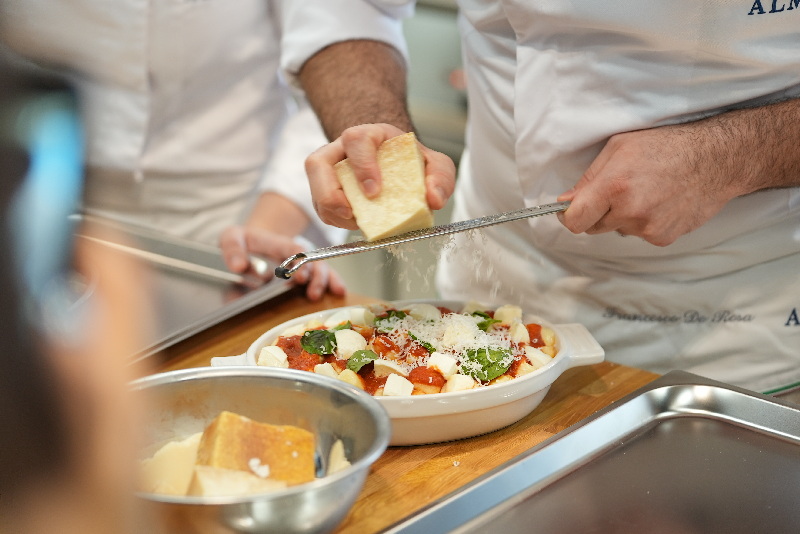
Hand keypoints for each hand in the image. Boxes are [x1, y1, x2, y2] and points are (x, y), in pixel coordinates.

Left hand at [219, 226, 345, 300]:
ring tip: (319, 295)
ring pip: (321, 268)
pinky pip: (325, 275)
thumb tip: (239, 265)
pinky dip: (334, 282)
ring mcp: (303, 262)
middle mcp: (295, 252)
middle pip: (312, 259)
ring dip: (325, 281)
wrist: (252, 240)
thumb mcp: (231, 237)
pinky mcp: (306, 272)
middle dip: (314, 275)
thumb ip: (232, 249)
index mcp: (278, 242)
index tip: (299, 276)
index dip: (298, 262)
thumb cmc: (243, 240)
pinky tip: (340, 292)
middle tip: (311, 290)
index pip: (292, 249)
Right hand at [304, 123, 456, 228]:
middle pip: (318, 163)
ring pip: (314, 186)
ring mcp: (330, 169)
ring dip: (331, 210)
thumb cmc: (408, 160)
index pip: (357, 141)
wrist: (393, 161)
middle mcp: (342, 149)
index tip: (374, 191)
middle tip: (351, 213)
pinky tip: (355, 222)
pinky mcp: (325, 189)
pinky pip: (319, 206)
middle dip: (330, 192)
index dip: (362, 166)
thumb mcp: (433, 163)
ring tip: (356, 221)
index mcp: (369, 136)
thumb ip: (440, 176)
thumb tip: (434, 199)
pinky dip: (334, 219)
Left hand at [557, 124, 740, 245]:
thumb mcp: (619, 147)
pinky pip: (640, 234)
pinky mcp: (663, 237)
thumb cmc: (667, 145)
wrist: (716, 158)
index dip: (569, 216)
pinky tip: (660, 201)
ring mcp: (648, 227)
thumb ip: (588, 178)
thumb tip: (565, 202)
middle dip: (598, 212)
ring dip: (624, 216)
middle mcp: (630, 211)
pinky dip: (644, 222)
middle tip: (619, 190)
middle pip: (593, 227)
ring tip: (647, 191)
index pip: (575, 220)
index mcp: (613, 186)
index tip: (570, 210)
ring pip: (618, 230)